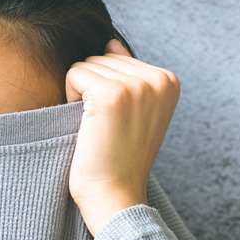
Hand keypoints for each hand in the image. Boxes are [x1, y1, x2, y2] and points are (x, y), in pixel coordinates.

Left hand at [66, 40, 179, 236]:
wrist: (116, 196)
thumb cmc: (120, 158)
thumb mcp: (135, 112)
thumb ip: (128, 73)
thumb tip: (111, 43)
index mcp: (169, 81)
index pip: (118, 59)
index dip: (107, 90)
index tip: (119, 123)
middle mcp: (158, 79)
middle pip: (102, 58)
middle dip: (94, 90)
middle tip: (107, 128)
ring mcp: (137, 86)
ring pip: (87, 64)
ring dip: (82, 95)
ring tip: (99, 128)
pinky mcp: (111, 94)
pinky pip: (75, 73)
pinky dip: (70, 98)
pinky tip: (87, 125)